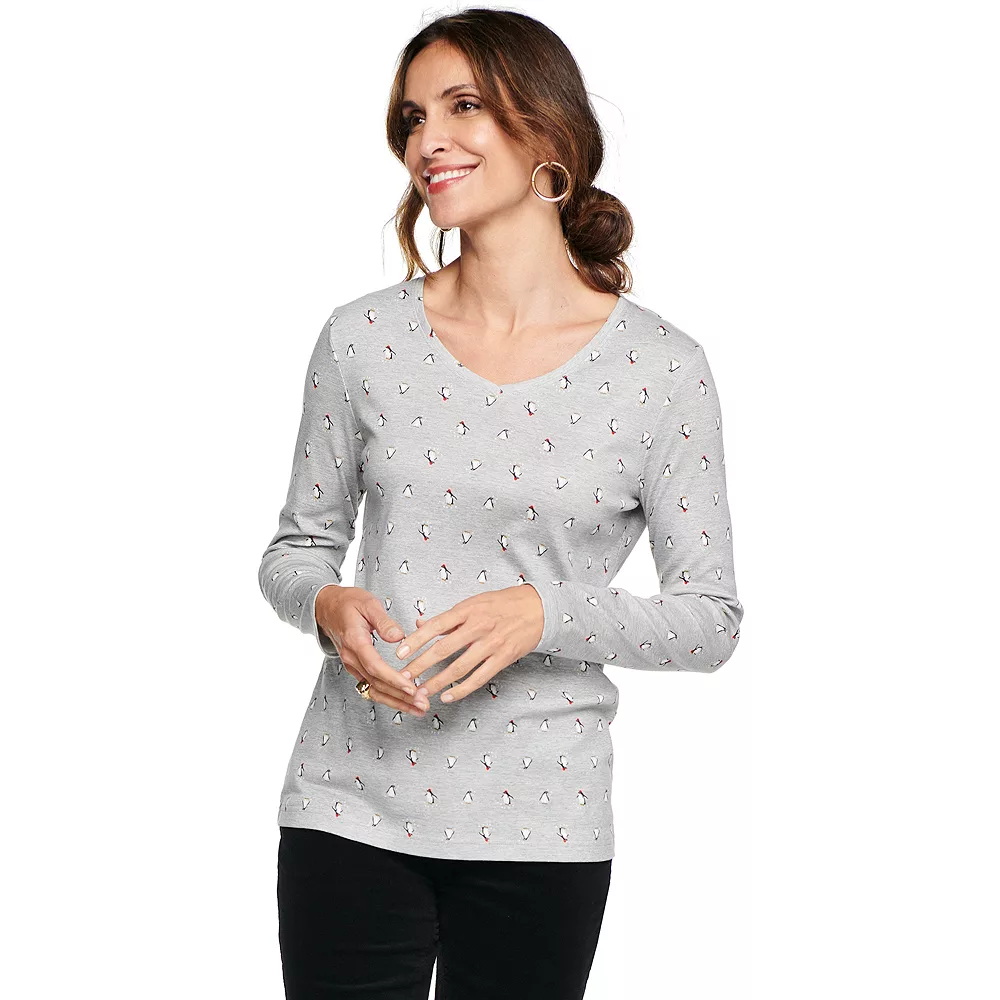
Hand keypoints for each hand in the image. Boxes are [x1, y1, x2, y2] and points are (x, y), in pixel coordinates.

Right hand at [315, 585, 428, 716]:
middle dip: (401, 697)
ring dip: (396, 702)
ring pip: (374, 690)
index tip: (411, 687)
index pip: (375, 666)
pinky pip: (372, 687)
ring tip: (417, 708)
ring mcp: (353, 665)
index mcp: (355, 642)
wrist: (327, 607)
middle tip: (422, 703)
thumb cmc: (347, 603)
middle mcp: (352, 658)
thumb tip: (398, 636)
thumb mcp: (368, 603)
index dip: (394, 679)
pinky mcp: (356, 668)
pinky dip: (388, 696)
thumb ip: (383, 621)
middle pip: (377, 684)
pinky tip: (403, 702)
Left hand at [392, 585, 544, 704]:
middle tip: (404, 677)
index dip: (415, 641)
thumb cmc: (503, 604)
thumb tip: (419, 624)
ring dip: (437, 681)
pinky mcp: (503, 658)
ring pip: (459, 667)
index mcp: (467, 610)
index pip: (435, 626)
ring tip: (421, 692)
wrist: (538, 608)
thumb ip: (447, 618)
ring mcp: (491, 644)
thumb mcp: (473, 603)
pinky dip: (461, 689)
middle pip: (443, 649)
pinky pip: (479, 678)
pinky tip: (446, 696)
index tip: (399, 653)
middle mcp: (478, 626)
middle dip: (421, 665)